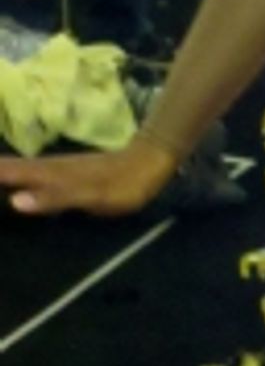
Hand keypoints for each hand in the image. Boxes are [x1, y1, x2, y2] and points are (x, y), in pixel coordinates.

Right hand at [0, 133, 177, 216]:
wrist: (149, 164)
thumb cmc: (121, 184)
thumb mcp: (90, 196)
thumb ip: (53, 198)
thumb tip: (13, 202)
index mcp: (46, 173)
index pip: (4, 172)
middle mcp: (45, 168)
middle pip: (6, 169)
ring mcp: (55, 169)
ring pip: (17, 170)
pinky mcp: (65, 174)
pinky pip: (30, 175)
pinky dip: (14, 177)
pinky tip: (14, 186)